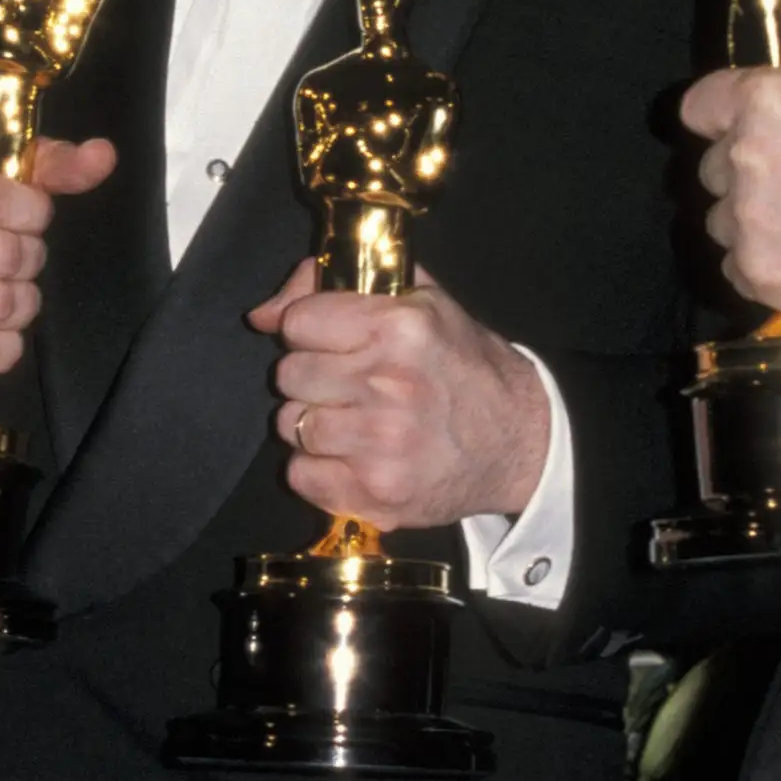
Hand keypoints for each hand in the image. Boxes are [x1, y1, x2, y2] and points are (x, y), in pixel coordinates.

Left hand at [249, 260, 549, 530]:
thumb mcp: (422, 300)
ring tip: (355, 420)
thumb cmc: (465, 365)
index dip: (311, 330)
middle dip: (312, 376)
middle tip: (349, 383)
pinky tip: (353, 456)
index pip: (298, 322)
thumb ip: (339, 286)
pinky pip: (300, 475)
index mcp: (400, 327)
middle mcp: (389, 384)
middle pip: (288, 375)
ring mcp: (381, 445)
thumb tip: (262, 313)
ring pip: (289, 425)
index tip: (333, 340)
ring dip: (314, 423)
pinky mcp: (376, 495)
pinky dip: (318, 467)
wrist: (518, 441)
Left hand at [680, 31, 780, 320]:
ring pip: (722, 219)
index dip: (720, 114)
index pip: (698, 106)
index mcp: (763, 100)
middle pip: (712, 166)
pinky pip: (736, 265)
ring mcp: (747, 223)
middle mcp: (743, 159)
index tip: (738, 125)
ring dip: (751, 217)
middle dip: (745, 168)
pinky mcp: (758, 273)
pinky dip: (763, 260)